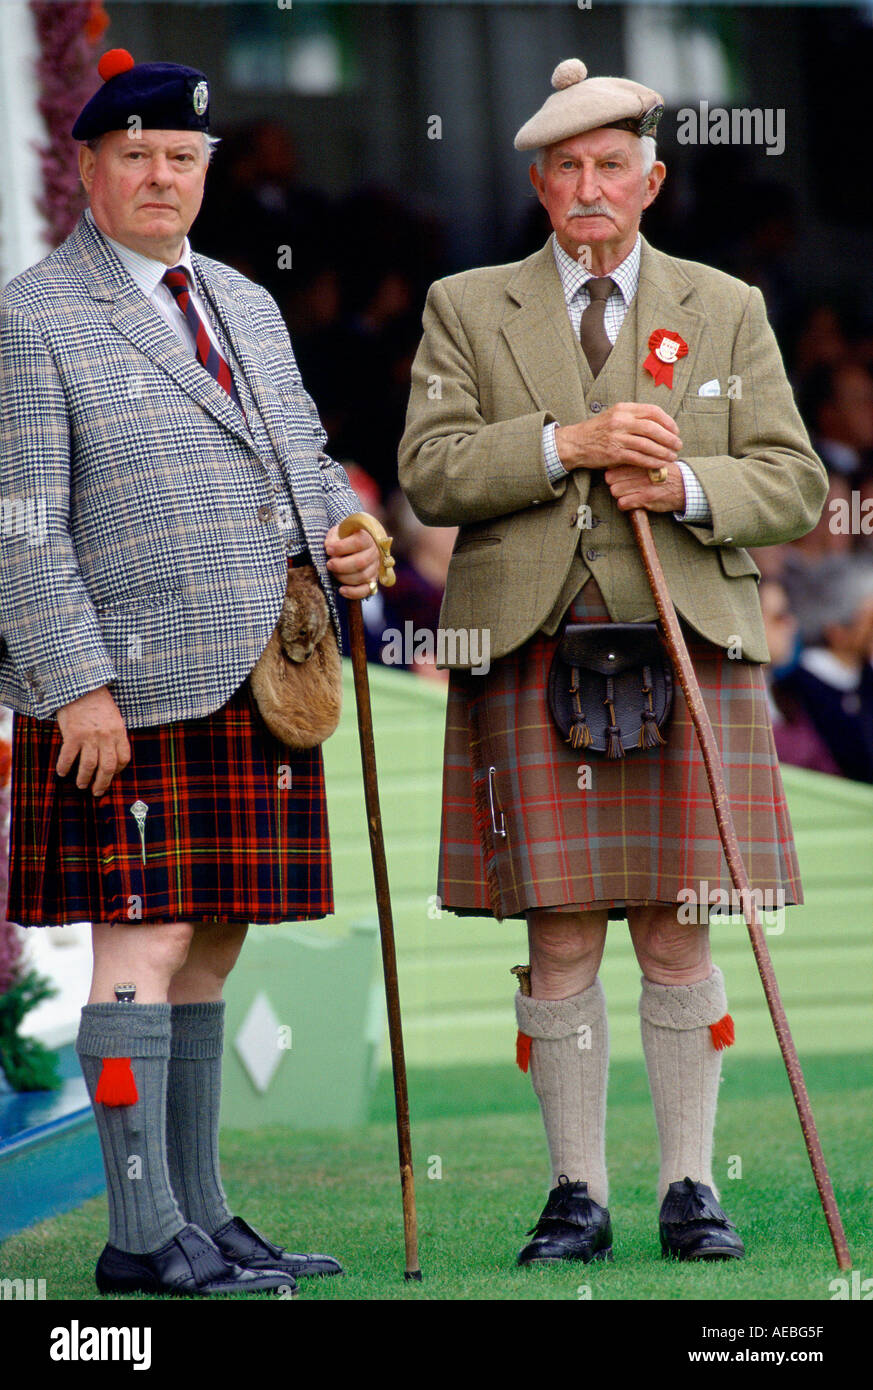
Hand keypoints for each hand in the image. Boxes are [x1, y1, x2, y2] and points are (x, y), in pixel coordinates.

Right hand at [55, 686, 130, 796]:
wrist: (81, 686)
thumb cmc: (97, 702)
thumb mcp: (114, 718)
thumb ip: (114, 735)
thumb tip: (111, 755)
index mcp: (119, 732)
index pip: (124, 759)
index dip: (118, 771)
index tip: (111, 775)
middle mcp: (106, 736)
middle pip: (108, 767)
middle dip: (103, 783)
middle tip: (97, 792)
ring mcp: (90, 736)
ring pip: (89, 766)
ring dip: (84, 779)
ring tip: (81, 785)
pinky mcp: (73, 734)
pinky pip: (68, 757)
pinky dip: (65, 767)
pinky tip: (62, 772)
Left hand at [324, 525, 380, 598]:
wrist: (354, 545)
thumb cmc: (344, 538)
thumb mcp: (338, 532)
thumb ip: (334, 537)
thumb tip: (330, 546)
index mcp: (367, 538)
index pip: (358, 542)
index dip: (342, 547)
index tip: (328, 549)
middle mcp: (374, 553)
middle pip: (361, 562)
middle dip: (341, 565)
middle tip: (329, 564)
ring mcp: (374, 568)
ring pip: (362, 577)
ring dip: (343, 577)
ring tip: (333, 573)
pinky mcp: (372, 581)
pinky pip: (366, 591)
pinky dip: (353, 593)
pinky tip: (341, 590)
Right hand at [555, 402, 681, 472]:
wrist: (576, 442)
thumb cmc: (597, 431)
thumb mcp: (615, 416)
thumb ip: (634, 417)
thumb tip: (658, 424)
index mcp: (624, 409)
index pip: (653, 412)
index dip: (668, 422)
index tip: (675, 430)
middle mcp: (621, 421)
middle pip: (653, 428)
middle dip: (669, 438)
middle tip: (678, 445)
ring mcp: (617, 437)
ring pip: (648, 444)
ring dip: (663, 452)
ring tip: (672, 456)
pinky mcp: (614, 453)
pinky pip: (639, 458)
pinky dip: (652, 462)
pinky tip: (659, 464)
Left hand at [603, 460, 686, 513]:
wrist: (686, 485)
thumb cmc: (667, 473)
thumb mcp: (653, 459)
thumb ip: (637, 459)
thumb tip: (616, 459)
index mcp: (640, 459)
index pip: (613, 465)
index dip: (613, 473)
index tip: (618, 477)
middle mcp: (639, 470)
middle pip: (610, 479)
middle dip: (614, 484)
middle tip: (623, 487)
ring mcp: (642, 484)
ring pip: (615, 491)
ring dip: (619, 495)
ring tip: (629, 495)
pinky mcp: (645, 498)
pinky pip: (623, 503)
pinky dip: (624, 505)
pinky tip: (632, 503)